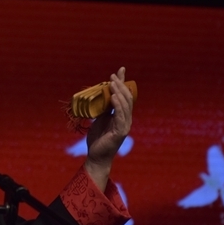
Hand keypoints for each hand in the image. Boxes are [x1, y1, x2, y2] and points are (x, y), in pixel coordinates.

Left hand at [84, 67, 133, 190]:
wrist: (96, 155)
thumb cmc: (98, 137)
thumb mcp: (100, 118)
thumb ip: (104, 107)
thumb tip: (102, 93)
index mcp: (121, 115)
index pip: (124, 95)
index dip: (123, 82)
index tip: (120, 69)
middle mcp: (126, 119)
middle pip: (126, 98)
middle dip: (120, 85)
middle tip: (112, 75)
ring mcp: (124, 125)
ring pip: (125, 106)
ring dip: (119, 93)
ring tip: (113, 83)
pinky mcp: (120, 132)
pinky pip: (120, 116)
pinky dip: (118, 106)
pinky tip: (114, 97)